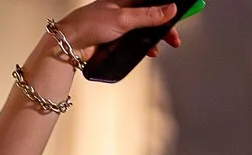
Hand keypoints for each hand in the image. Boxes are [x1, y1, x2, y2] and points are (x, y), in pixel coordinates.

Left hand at [55, 2, 184, 53]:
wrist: (69, 44)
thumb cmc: (90, 24)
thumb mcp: (124, 19)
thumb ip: (149, 15)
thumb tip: (171, 9)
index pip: (153, 1)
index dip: (168, 7)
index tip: (182, 13)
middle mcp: (125, 9)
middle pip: (152, 15)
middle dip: (164, 27)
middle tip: (174, 39)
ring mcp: (120, 24)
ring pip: (144, 30)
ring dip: (154, 38)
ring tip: (161, 48)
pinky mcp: (116, 38)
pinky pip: (135, 41)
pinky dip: (144, 47)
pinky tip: (148, 53)